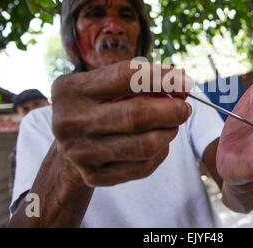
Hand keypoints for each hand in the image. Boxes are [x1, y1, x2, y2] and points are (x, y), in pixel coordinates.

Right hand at [51, 60, 192, 187]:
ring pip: (144, 145)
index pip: (124, 76)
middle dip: (171, 110)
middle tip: (185, 108)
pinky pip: (142, 167)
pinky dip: (160, 152)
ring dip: (169, 132)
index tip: (184, 80)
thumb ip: (138, 80)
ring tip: (173, 124)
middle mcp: (70, 121)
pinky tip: (160, 143)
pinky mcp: (93, 176)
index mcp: (72, 90)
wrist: (67, 144)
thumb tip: (181, 82)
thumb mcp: (104, 85)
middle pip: (136, 115)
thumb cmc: (95, 105)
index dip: (161, 77)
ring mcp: (81, 152)